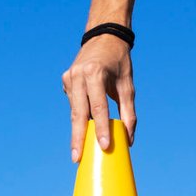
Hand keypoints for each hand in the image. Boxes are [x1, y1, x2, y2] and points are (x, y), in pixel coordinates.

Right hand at [62, 34, 136, 161]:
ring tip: (77, 153)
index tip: (103, 146)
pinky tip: (81, 130)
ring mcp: (69, 77)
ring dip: (76, 131)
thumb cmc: (119, 62)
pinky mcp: (66, 80)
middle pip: (79, 113)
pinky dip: (78, 117)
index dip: (102, 129)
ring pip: (74, 110)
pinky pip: (73, 103)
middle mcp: (78, 76)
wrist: (104, 36)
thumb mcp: (128, 85)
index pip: (99, 108)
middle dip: (78, 137)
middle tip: (77, 159)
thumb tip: (129, 139)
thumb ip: (128, 112)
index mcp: (95, 74)